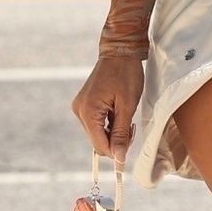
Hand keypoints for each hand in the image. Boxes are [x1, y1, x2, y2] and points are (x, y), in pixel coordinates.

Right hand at [71, 54, 144, 169]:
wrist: (119, 51)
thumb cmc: (126, 75)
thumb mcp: (127, 106)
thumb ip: (122, 134)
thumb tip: (119, 159)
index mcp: (88, 111)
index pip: (100, 145)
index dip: (117, 151)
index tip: (131, 147)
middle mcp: (79, 111)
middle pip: (97, 141)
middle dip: (116, 141)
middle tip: (131, 128)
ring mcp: (80, 107)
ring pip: (97, 134)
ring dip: (113, 133)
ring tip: (126, 118)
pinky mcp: (84, 104)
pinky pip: (96, 124)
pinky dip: (108, 124)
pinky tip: (118, 114)